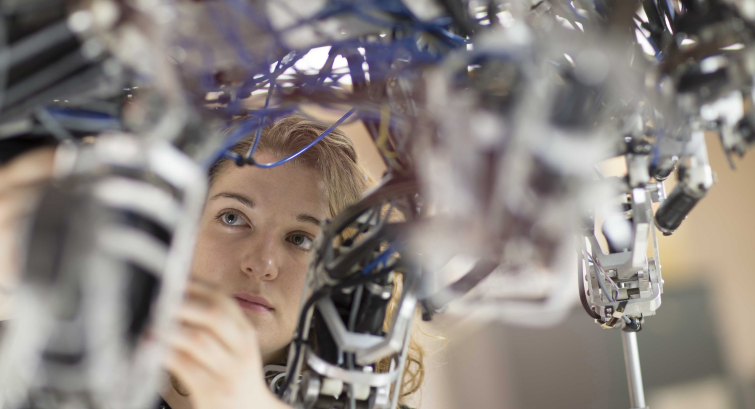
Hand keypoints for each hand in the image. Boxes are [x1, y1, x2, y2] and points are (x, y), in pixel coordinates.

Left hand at [162, 280, 289, 408]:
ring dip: (169, 329)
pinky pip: (185, 366)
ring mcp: (228, 369)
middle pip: (214, 314)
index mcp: (244, 331)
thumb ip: (212, 326)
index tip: (171, 281)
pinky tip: (151, 348)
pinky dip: (164, 354)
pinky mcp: (213, 389)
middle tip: (158, 300)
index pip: (222, 298)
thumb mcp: (233, 347)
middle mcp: (240, 347)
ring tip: (150, 324)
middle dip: (182, 304)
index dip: (194, 286)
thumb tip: (175, 299)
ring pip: (198, 339)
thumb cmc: (234, 377)